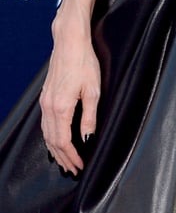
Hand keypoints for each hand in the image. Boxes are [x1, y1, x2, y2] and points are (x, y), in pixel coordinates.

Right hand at [40, 13, 100, 175]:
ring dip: (55, 150)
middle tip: (73, 169)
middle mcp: (48, 108)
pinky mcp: (45, 97)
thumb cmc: (84, 63)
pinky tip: (56, 141)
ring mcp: (44, 102)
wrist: (69, 43)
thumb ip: (90, 116)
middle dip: (63, 158)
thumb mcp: (93, 90)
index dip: (72, 156)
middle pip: (52, 142)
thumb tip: (88, 138)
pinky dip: (50, 138)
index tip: (80, 166)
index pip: (63, 141)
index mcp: (61, 108)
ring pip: (46, 135)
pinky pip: (45, 125)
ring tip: (65, 161)